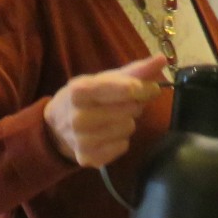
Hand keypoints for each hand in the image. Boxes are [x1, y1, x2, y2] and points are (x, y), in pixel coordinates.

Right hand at [44, 55, 168, 167]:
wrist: (56, 127)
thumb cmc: (87, 97)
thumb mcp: (105, 79)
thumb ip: (136, 70)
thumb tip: (162, 59)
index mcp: (80, 90)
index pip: (123, 89)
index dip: (140, 88)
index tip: (146, 88)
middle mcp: (78, 117)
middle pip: (130, 109)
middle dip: (132, 105)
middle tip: (121, 103)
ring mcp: (82, 140)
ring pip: (128, 128)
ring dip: (126, 122)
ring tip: (112, 119)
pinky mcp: (88, 158)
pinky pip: (123, 146)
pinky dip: (120, 140)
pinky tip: (107, 134)